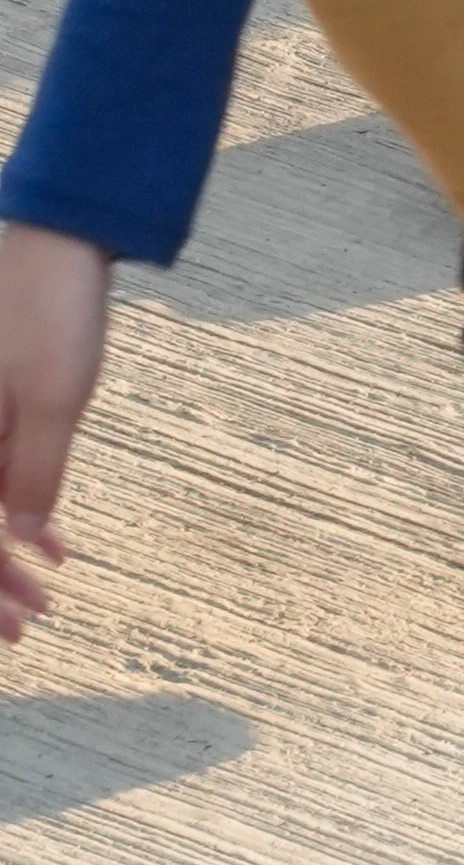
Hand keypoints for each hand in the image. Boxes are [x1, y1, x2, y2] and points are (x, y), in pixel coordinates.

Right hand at [0, 223, 112, 643]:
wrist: (57, 233)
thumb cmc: (52, 309)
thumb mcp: (54, 398)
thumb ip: (33, 475)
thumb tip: (20, 541)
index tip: (17, 630)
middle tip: (32, 624)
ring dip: (1, 553)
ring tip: (46, 589)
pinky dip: (13, 508)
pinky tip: (50, 542)